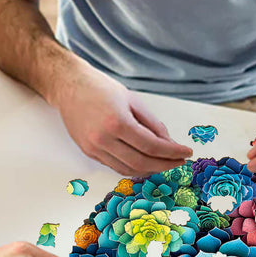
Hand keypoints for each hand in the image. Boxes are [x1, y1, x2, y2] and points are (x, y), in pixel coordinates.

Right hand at [51, 59, 191, 175]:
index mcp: (117, 122)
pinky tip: (145, 162)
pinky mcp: (89, 152)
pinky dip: (133, 168)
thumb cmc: (100, 88)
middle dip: (164, 165)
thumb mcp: (133, 100)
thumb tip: (169, 143)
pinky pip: (116, 166)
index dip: (172, 153)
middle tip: (178, 162)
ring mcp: (94, 148)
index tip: (186, 153)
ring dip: (150, 170)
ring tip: (164, 163)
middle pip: (142, 163)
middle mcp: (103, 139)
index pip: (152, 146)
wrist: (69, 86)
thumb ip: (152, 124)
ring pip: (128, 169)